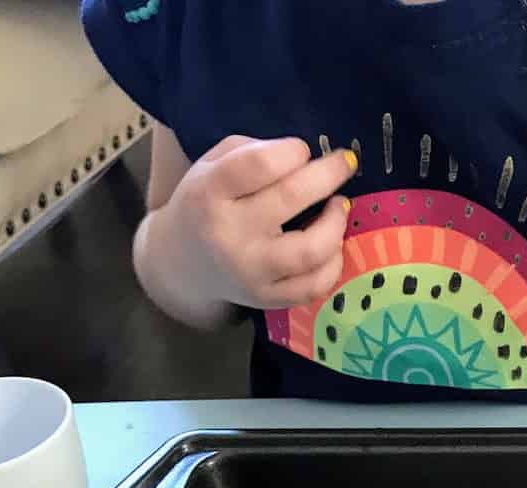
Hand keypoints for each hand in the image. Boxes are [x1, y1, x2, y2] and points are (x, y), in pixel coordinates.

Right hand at [140, 136, 355, 325]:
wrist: (181, 262)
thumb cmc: (206, 204)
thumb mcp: (211, 165)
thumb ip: (252, 151)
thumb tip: (304, 158)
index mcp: (210, 193)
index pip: (260, 164)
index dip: (292, 151)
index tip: (303, 150)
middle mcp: (229, 234)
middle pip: (291, 198)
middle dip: (328, 175)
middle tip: (344, 164)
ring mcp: (251, 272)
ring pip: (311, 250)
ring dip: (336, 223)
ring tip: (339, 207)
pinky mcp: (267, 299)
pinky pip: (314, 286)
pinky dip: (333, 264)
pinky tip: (331, 245)